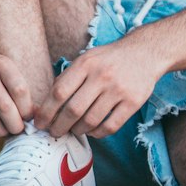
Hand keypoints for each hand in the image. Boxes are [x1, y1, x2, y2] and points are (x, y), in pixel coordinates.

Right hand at [0, 41, 32, 145]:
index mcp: (1, 64)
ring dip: (0, 131)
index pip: (20, 91)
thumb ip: (19, 89)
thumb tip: (37, 115)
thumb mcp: (5, 68)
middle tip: (19, 130)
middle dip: (15, 124)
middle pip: (4, 106)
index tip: (28, 118)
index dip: (27, 110)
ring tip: (6, 133)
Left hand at [35, 37, 159, 138]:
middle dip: (59, 126)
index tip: (40, 123)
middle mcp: (101, 76)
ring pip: (90, 121)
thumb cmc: (109, 59)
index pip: (59, 92)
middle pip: (73, 110)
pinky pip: (110, 126)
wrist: (145, 52)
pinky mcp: (133, 102)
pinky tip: (92, 131)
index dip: (46, 112)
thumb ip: (68, 78)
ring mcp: (119, 90)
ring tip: (74, 130)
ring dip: (78, 131)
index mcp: (86, 64)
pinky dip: (97, 133)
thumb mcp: (86, 59)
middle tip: (54, 132)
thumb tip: (46, 105)